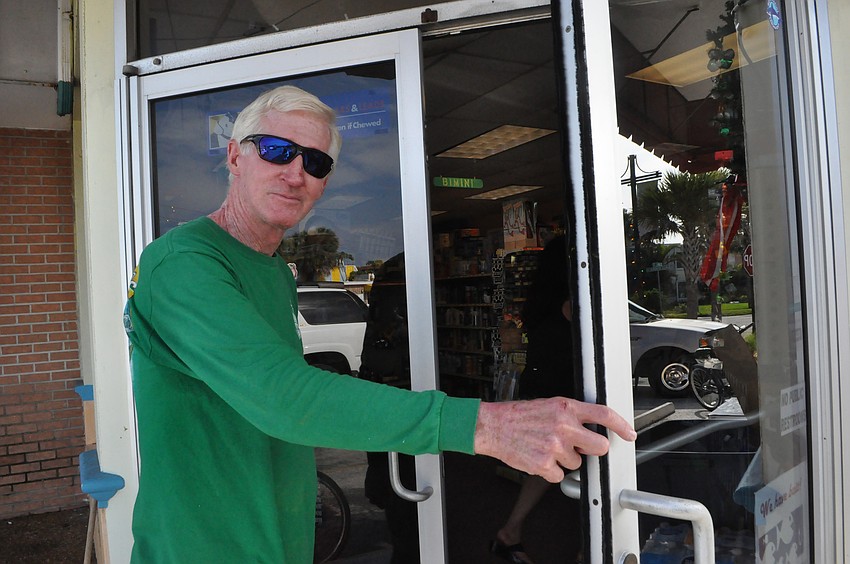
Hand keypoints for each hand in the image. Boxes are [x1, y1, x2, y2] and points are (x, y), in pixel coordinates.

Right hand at [473, 397, 636, 482]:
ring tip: (546, 447)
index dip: (621, 425)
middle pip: (600, 446)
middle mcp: (564, 426)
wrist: (493, 426)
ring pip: (577, 463)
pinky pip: (560, 475)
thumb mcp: (549, 405)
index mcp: (566, 408)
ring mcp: (555, 447)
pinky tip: (539, 458)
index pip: (603, 414)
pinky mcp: (545, 465)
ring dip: (565, 460)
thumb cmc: (519, 416)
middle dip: (592, 449)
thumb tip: (589, 428)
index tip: (629, 434)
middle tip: (577, 446)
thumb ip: (571, 415)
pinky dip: (551, 471)